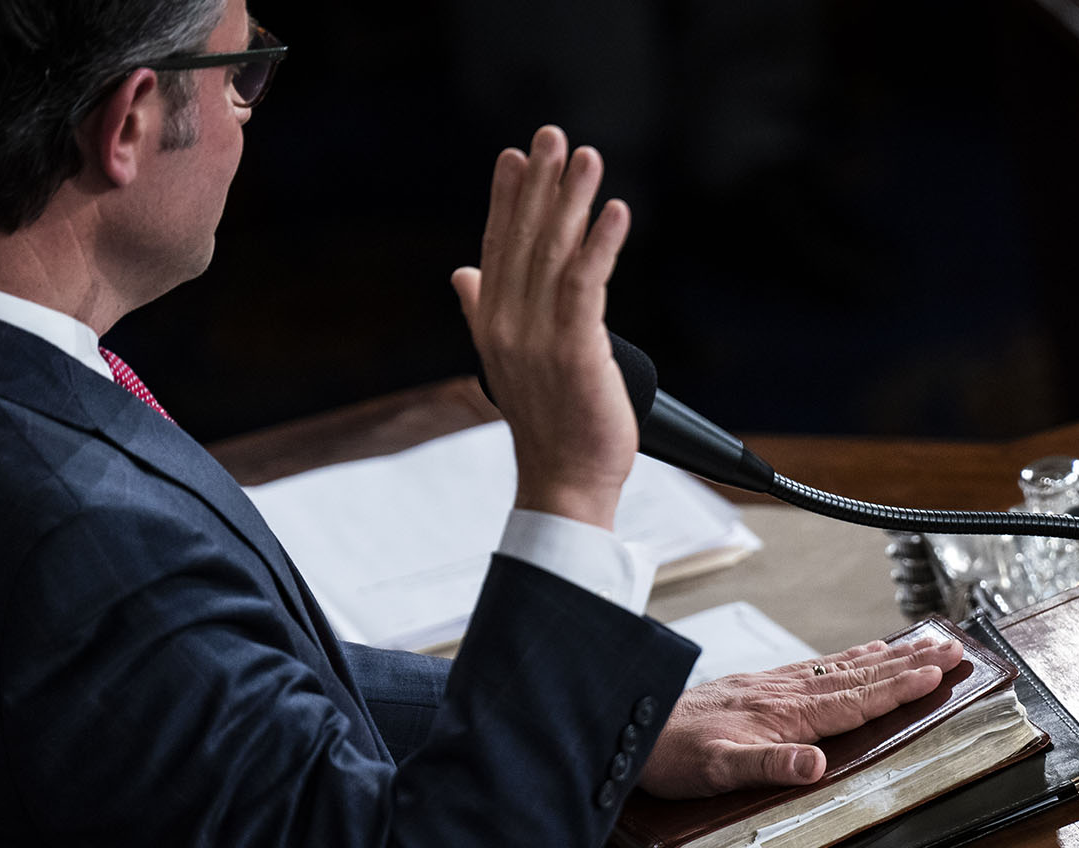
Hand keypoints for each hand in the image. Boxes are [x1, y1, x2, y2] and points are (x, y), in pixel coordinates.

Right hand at [450, 126, 637, 529]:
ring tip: (586, 157)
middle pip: (525, 239)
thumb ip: (484, 310)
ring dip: (572, 200)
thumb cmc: (549, 425)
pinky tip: (614, 212)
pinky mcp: (576, 350)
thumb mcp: (509, 361)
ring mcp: (539, 338)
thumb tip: (463, 273)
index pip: (498, 246)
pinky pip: (588, 285)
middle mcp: (509, 325)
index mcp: (493, 324)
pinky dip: (601, 244)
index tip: (516, 155)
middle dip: (539, 183)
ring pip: (555, 254)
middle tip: (552, 134)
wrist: (565, 481)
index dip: (506, 198)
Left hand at [638, 636, 966, 798]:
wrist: (638, 730)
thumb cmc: (675, 756)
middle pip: (860, 676)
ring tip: (925, 644)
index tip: (937, 674)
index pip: (855, 700)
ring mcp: (777, 687)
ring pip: (844, 668)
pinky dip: (851, 660)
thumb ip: (768, 766)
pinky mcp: (764, 687)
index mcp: (786, 714)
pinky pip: (820, 668)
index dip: (899, 687)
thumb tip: (815, 766)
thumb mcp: (719, 771)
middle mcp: (786, 693)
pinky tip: (864, 654)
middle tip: (952, 648)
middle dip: (909, 664)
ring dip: (888, 657)